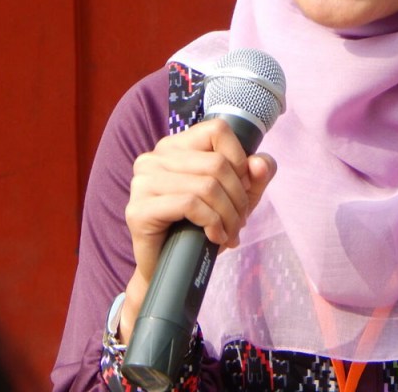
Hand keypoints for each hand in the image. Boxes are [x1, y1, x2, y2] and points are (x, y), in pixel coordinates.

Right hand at [119, 119, 276, 340]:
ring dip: (228, 214)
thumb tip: (259, 163)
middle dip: (238, 197)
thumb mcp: (238, 197)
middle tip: (240, 221)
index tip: (244, 187)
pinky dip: (212, 223)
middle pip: (217, 163)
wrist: (171, 268)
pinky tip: (215, 237)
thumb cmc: (201, 227)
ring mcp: (142, 182)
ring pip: (206, 185)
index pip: (217, 129)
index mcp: (175, 146)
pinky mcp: (139, 209)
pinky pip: (190, 204)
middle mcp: (154, 157)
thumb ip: (255, 176)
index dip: (239, 159)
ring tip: (230, 232)